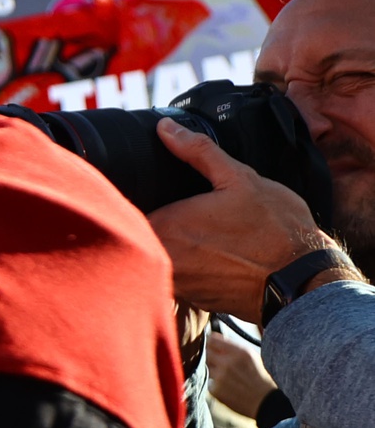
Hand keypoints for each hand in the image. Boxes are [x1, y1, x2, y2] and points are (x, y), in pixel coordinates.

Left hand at [146, 119, 335, 320]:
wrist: (301, 278)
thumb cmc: (275, 227)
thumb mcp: (240, 179)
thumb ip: (198, 151)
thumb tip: (166, 129)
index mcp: (165, 224)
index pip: (125, 211)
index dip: (132, 199)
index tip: (146, 194)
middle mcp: (162, 257)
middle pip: (135, 236)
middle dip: (148, 223)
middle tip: (177, 212)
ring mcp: (174, 282)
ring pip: (153, 258)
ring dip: (164, 247)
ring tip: (197, 235)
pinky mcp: (189, 299)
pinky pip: (172, 278)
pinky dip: (182, 266)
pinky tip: (206, 256)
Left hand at [206, 325, 277, 418]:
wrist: (265, 402)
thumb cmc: (260, 379)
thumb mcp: (252, 357)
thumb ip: (234, 348)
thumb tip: (214, 338)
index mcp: (240, 352)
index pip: (213, 340)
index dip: (210, 341)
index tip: (210, 343)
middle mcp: (228, 363)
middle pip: (207, 352)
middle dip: (212, 355)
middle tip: (221, 362)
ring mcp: (220, 377)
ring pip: (209, 367)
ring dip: (215, 370)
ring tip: (230, 377)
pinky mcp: (215, 389)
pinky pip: (210, 381)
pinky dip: (216, 383)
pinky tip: (229, 387)